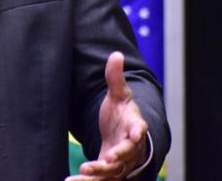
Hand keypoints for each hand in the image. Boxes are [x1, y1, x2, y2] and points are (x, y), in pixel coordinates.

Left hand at [66, 52, 148, 180]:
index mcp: (134, 127)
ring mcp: (121, 162)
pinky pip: (100, 180)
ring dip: (98, 174)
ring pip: (113, 172)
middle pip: (126, 155)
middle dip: (117, 158)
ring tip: (82, 174)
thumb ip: (116, 77)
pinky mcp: (109, 172)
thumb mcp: (120, 95)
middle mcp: (130, 148)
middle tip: (107, 160)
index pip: (139, 129)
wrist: (124, 135)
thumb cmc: (123, 114)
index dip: (137, 132)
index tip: (135, 134)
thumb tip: (116, 54)